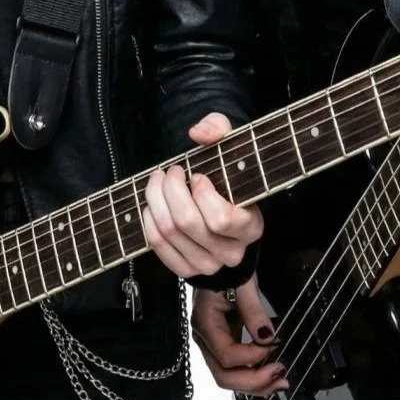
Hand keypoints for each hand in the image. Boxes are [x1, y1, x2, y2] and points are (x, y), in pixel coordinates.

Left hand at [142, 112, 263, 278]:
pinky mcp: (186, 270)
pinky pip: (157, 245)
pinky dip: (149, 219)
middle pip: (187, 222)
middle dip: (170, 189)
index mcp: (251, 227)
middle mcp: (231, 252)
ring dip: (155, 199)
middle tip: (170, 172)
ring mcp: (208, 265)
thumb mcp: (229, 149)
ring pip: (169, 231)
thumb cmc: (226, 180)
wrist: (222, 214)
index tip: (197, 175)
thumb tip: (199, 133)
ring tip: (158, 181)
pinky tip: (153, 204)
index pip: (221, 219)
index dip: (202, 193)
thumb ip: (220, 129)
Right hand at [192, 275, 286, 394]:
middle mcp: (204, 339)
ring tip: (281, 383)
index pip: (226, 354)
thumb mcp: (244, 286)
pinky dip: (253, 378)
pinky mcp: (222, 347)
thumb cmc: (231, 272)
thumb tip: (267, 339)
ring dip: (255, 386)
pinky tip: (271, 378)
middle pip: (223, 375)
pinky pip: (234, 371)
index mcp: (205, 323)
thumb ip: (253, 311)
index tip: (274, 346)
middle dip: (254, 381)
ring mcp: (211, 345)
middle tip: (280, 375)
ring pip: (228, 378)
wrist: (222, 266)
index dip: (252, 357)